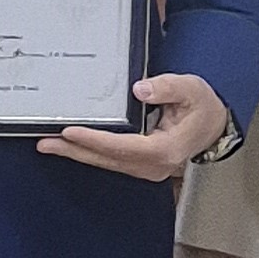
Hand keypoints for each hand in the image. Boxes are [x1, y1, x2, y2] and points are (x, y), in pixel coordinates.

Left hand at [38, 70, 231, 185]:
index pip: (124, 146)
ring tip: (48, 144)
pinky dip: (88, 153)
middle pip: (108, 159)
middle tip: (45, 142)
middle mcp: (154, 166)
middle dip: (75, 150)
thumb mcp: (191, 88)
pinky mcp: (139, 166)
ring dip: (77, 154)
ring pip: (106, 163)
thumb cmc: (201, 106)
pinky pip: (110, 161)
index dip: (96, 140)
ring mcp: (146, 169)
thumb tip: (140, 90)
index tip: (71, 131)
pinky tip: (71, 146)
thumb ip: (167, 88)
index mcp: (166, 149)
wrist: (213, 125)